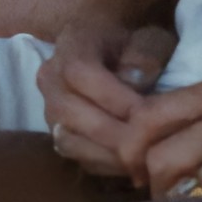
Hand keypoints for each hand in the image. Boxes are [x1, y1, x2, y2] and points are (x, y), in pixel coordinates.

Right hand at [39, 22, 174, 179]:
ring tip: (142, 157)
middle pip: (69, 110)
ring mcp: (50, 107)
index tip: (143, 110)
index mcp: (72, 43)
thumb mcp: (152, 38)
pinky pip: (75, 154)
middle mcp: (51, 76)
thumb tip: (134, 82)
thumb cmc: (140, 43)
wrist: (121, 49)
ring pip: (67, 138)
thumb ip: (146, 55)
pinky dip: (103, 163)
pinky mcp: (59, 132)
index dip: (110, 95)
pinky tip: (133, 164)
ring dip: (105, 151)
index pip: (81, 72)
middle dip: (110, 130)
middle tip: (147, 143)